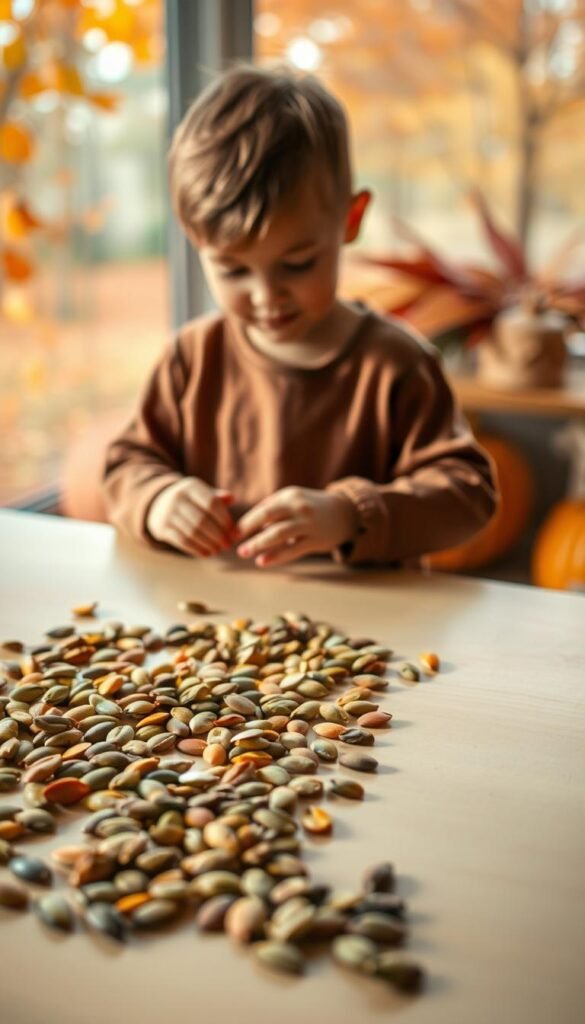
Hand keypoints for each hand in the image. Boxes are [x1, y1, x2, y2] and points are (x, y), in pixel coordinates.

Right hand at [146, 477, 237, 556]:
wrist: (159, 505)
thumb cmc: (191, 500)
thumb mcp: (202, 493)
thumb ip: (218, 497)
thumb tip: (232, 498)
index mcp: (191, 486)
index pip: (212, 504)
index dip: (224, 520)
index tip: (233, 531)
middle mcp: (177, 498)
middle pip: (202, 520)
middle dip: (218, 535)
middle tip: (227, 544)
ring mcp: (168, 513)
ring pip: (192, 532)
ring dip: (208, 544)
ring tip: (218, 550)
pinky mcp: (162, 528)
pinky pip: (182, 541)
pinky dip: (196, 549)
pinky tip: (206, 553)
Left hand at [236, 486, 357, 567]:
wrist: (344, 513)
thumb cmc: (312, 506)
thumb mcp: (293, 499)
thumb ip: (272, 507)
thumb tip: (249, 522)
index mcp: (289, 495)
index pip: (262, 508)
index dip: (246, 521)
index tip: (233, 532)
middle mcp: (298, 507)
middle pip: (267, 517)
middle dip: (248, 530)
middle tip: (233, 542)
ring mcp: (308, 524)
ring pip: (278, 534)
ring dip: (258, 544)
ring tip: (244, 553)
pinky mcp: (315, 540)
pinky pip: (292, 550)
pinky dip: (275, 556)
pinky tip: (262, 562)